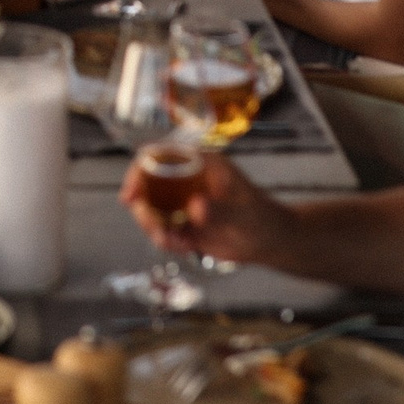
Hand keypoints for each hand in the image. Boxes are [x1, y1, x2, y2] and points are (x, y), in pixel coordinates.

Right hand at [119, 151, 296, 265]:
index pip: (160, 156)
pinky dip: (165, 240)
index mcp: (200, 164)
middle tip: (147, 222)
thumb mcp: (242, 213)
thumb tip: (195, 207)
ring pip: (152, 209)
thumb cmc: (262, 218)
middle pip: (148, 183)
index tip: (131, 193)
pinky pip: (163, 231)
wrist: (271, 242)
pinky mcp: (185, 224)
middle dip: (140, 203)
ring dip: (151, 225)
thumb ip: (219, 210)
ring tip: (169, 240)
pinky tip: (183, 247)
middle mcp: (187, 180)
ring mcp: (184, 202)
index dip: (139, 171)